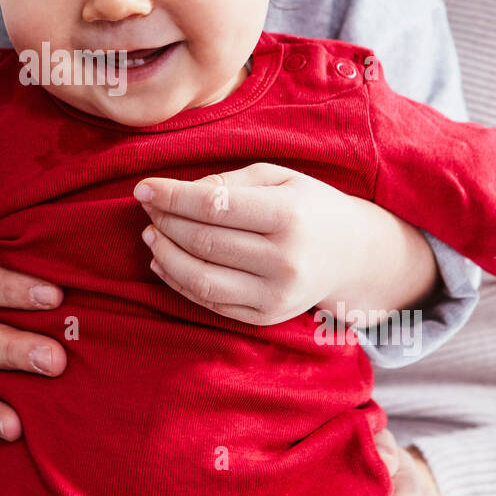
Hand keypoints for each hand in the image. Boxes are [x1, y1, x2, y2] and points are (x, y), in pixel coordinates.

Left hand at [133, 164, 357, 325]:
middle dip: (165, 223)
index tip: (143, 188)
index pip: (214, 207)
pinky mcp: (266, 318)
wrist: (353, 254)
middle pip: (203, 242)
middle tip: (148, 209)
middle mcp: (285, 261)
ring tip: (151, 234)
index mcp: (289, 216)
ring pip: (201, 279)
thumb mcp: (278, 178)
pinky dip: (178, 282)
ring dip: (165, 256)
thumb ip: (228, 182)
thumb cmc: (308, 207)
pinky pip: (210, 303)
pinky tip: (163, 262)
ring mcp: (276, 296)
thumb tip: (175, 192)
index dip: (171, 197)